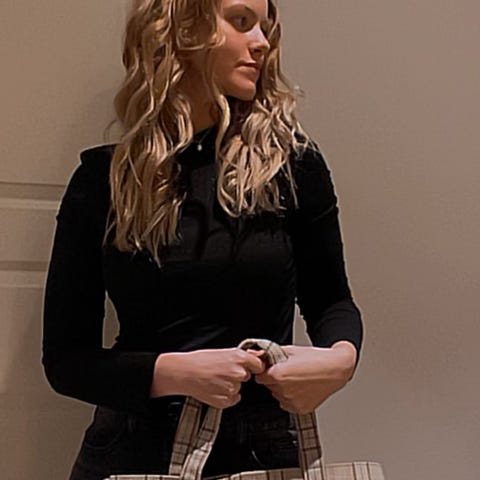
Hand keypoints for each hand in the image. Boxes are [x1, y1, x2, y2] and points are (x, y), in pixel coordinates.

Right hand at [150, 348, 265, 408]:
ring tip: (215, 379)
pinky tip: (214, 388)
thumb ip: (242, 356)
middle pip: (247, 377)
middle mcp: (239, 373)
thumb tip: (256, 357)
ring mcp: (233, 388)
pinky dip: (225, 396)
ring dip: (230, 385)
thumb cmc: (200, 360)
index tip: (248, 368)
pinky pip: (232, 399)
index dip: (253, 367)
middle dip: (238, 375)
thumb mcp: (223, 352)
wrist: (184, 372)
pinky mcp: (226, 400)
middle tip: (223, 372)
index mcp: (240, 358)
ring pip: (238, 388)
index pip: (259, 365)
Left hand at [254, 342, 356, 413]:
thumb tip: (252, 353)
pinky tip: (301, 387)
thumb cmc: (315, 358)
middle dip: (274, 378)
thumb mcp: (289, 350)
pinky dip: (291, 397)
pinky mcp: (300, 409)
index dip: (266, 370)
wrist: (336, 368)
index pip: (260, 376)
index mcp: (278, 375)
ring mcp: (292, 402)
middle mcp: (283, 391)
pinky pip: (287, 403)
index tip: (273, 367)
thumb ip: (268, 354)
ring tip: (297, 378)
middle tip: (289, 370)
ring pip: (278, 395)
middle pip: (269, 385)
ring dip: (282, 388)